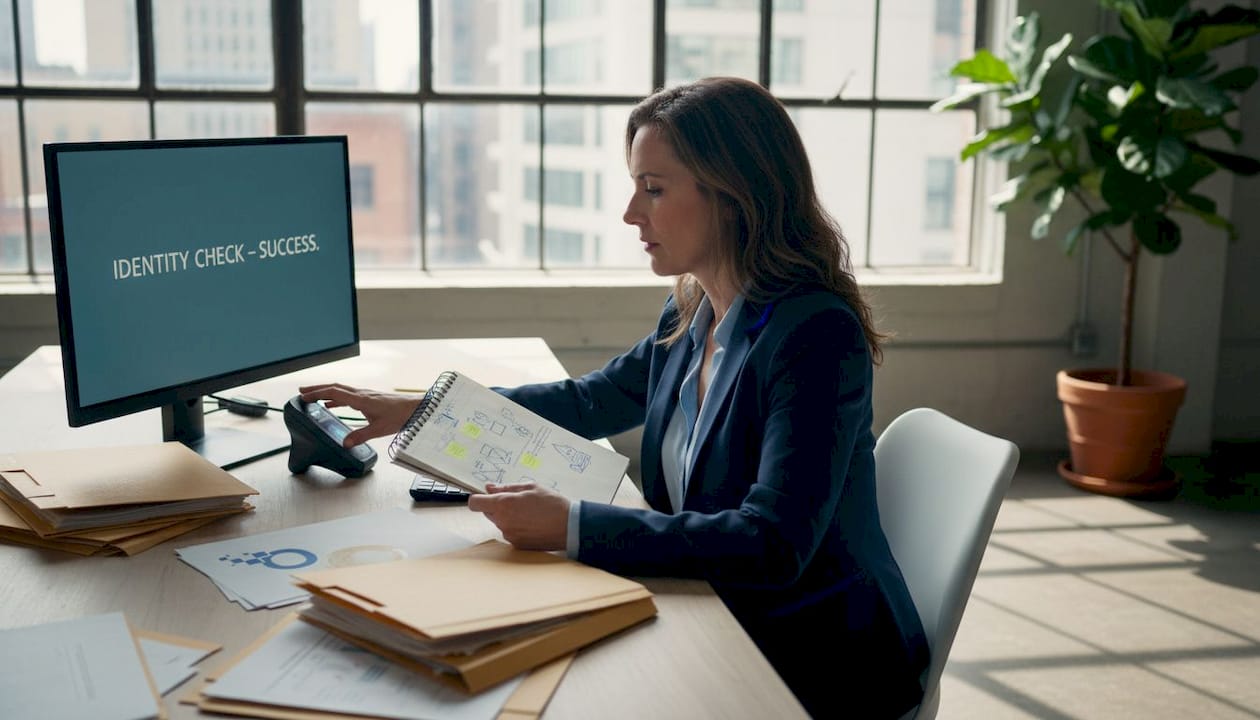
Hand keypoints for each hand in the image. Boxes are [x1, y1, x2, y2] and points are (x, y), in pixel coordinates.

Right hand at [298, 382, 421, 447]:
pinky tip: (332, 404)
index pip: (334, 392)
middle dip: (317, 389)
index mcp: (361, 399)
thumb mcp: (379, 429)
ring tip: (312, 396)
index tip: (304, 396)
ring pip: (341, 390)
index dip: (318, 394)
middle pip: (335, 387)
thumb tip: (344, 443)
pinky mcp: (370, 398)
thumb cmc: (400, 416)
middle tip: (301, 392)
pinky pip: (348, 395)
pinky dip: (336, 398)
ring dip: (326, 392)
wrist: (416, 408)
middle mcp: (362, 394)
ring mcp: (366, 394)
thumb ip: (361, 436)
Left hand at [468, 483, 570, 550]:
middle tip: (518, 501)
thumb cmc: (552, 504)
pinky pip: (510, 533)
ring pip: (500, 523)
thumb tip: (489, 488)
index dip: (479, 498)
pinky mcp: (516, 544)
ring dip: (508, 517)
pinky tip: (532, 524)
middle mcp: (502, 522)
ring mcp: (509, 535)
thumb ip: (506, 487)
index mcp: (503, 505)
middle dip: (497, 506)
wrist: (569, 526)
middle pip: (488, 512)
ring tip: (529, 513)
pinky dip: (516, 528)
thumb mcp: (530, 487)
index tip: (488, 496)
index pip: (475, 503)